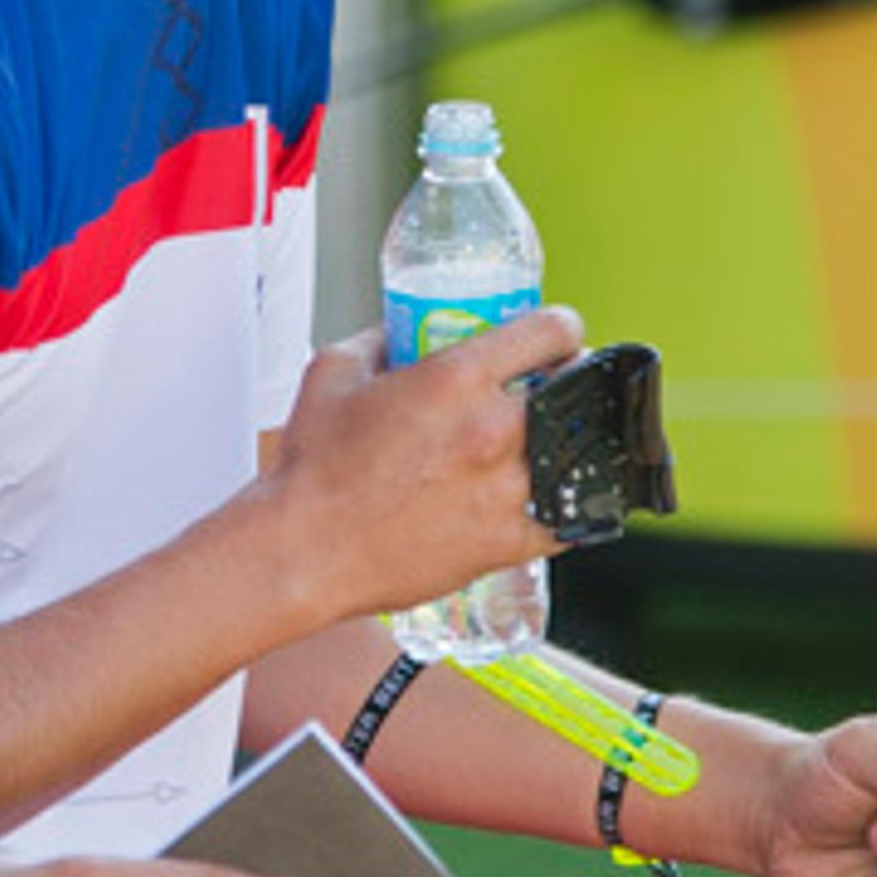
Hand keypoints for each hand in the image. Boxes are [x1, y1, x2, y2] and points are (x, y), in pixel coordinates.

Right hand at [254, 311, 576, 621]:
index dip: (561, 327)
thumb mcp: (333, 372)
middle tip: (543, 390)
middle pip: (572, 389)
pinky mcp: (507, 542)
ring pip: (572, 453)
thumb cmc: (313, 471)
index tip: (559, 335)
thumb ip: (376, 341)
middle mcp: (492, 429)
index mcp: (457, 378)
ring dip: (558, 444)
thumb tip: (396, 333)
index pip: (550, 331)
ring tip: (536, 445)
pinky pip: (565, 519)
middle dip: (563, 383)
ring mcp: (507, 489)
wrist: (304, 550)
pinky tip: (538, 496)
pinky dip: (559, 505)